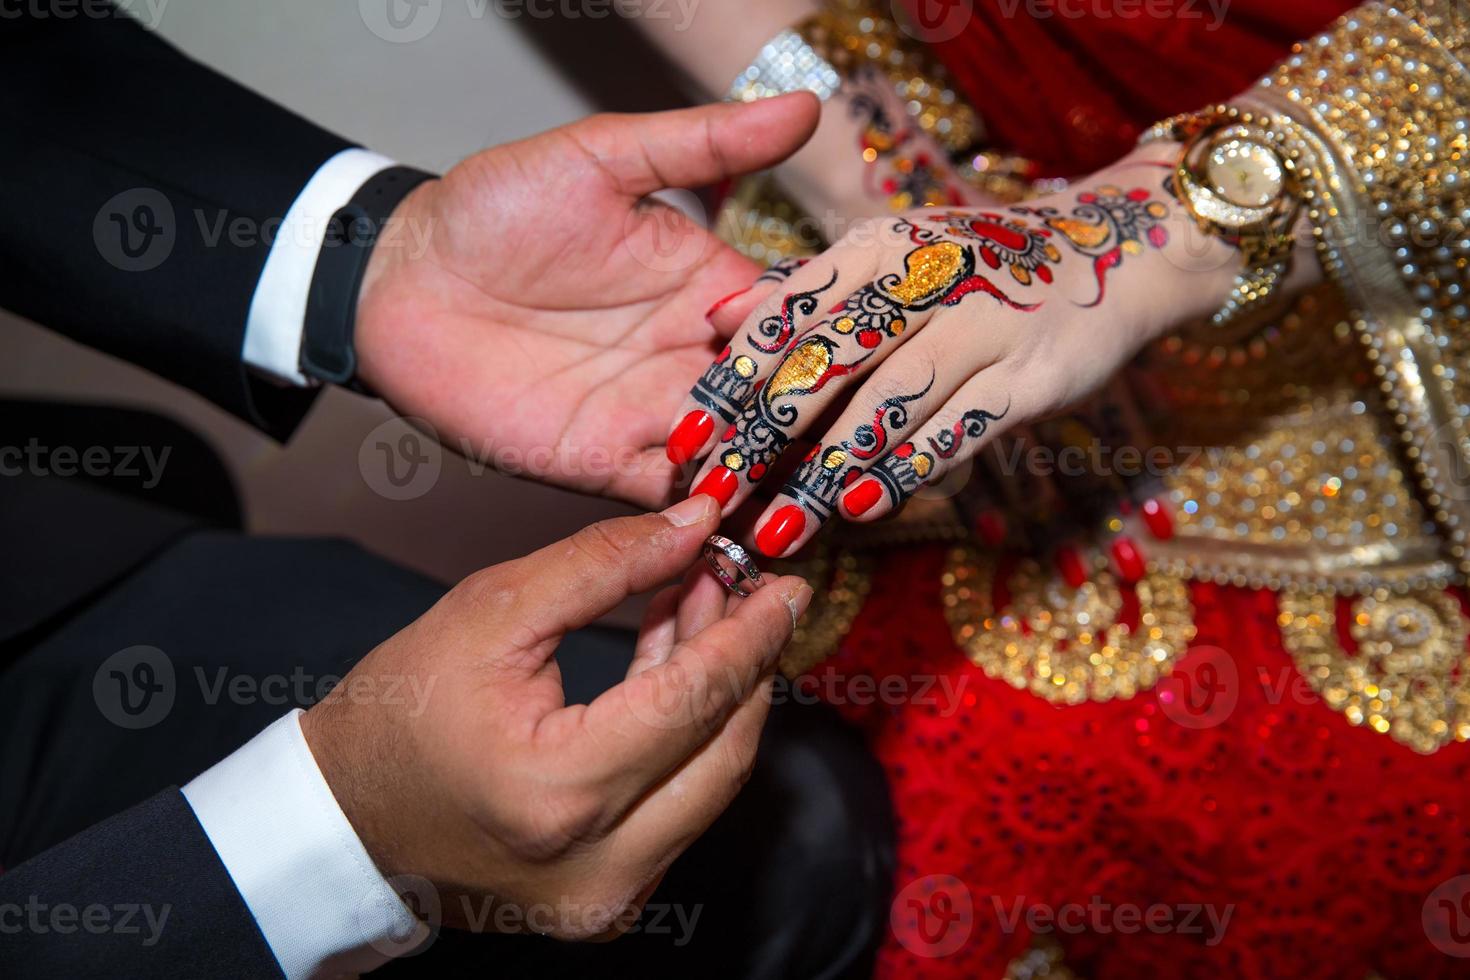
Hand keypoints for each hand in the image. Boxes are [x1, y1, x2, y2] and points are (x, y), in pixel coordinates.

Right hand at [301, 494, 810, 936]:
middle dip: (747, 660)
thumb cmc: (399, 714)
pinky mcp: (610, 899)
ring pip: (710, 779)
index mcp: (562, 790)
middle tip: (753, 589)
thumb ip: (604, 563)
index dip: (748, 633)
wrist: (346, 820)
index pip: (694, 700)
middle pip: (723, 748)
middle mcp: (601, 865)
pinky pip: (679, 804)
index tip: (782, 584)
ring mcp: (609, 896)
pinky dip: (687, 733)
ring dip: (720, 692)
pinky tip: (678, 660)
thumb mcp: (492, 611)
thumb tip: (697, 527)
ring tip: (708, 607)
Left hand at [352, 95, 819, 507]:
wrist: (400, 280)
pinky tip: (743, 517)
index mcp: (708, 281)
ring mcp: (654, 412)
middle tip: (863, 444)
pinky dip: (711, 512)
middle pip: (780, 398)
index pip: (793, 317)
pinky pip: (675, 498)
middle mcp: (693, 353)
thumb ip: (703, 143)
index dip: (827, 335)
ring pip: (742, 455)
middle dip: (817, 422)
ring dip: (777, 474)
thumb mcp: (603, 158)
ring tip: (821, 495)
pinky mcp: (608, 463)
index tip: (863, 351)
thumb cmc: (493, 207)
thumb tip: (807, 104)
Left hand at [663, 144, 1307, 556]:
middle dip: (762, 439)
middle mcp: (926, 278)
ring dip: (826, 473)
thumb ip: (809, 289)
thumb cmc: (978, 266)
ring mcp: (983, 325)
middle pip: (827, 364)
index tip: (685, 444)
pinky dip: (908, 469)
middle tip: (715, 497)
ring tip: (776, 526)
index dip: (729, 384)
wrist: (1111, 254)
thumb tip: (717, 323)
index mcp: (879, 246)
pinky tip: (863, 508)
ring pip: (888, 405)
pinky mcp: (1031, 375)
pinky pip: (959, 430)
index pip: (786, 317)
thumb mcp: (892, 255)